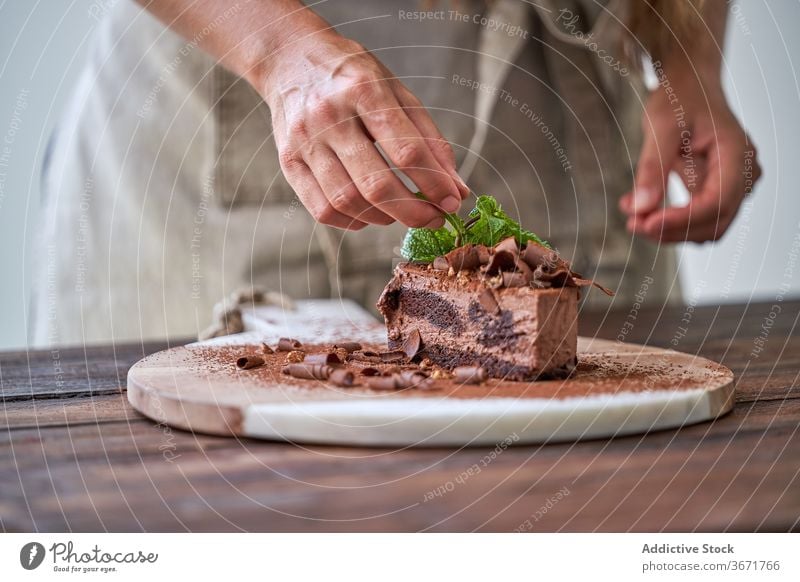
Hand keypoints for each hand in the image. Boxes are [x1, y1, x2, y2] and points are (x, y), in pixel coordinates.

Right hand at [261, 30, 468, 229]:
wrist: (290, 59)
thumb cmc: (352, 77)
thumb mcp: (397, 92)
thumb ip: (429, 139)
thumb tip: (456, 188)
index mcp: (364, 91)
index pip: (407, 151)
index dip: (435, 183)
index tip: (452, 201)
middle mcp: (330, 117)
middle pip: (376, 185)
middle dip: (413, 212)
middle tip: (433, 219)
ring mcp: (305, 142)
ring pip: (348, 202)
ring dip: (384, 218)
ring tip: (401, 213)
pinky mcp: (289, 162)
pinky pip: (322, 209)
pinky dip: (352, 221)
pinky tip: (369, 214)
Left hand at [619, 72, 761, 242]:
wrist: (688, 85)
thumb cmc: (680, 98)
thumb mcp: (660, 126)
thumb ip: (652, 168)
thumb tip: (640, 207)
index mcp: (736, 153)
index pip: (717, 202)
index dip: (682, 220)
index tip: (646, 223)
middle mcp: (742, 172)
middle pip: (714, 222)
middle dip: (673, 230)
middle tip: (633, 224)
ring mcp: (732, 183)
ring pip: (705, 226)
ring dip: (669, 229)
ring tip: (632, 216)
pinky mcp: (716, 189)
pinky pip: (696, 215)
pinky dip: (668, 218)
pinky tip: (638, 206)